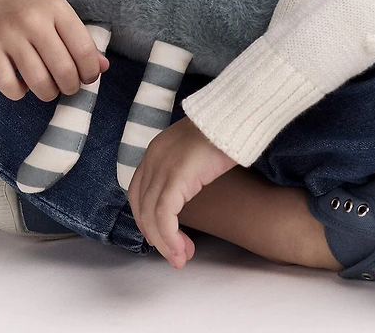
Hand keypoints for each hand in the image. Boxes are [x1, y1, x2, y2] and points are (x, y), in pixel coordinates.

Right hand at [0, 0, 109, 100]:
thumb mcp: (61, 13)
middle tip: (70, 85)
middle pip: (63, 69)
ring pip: (38, 81)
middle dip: (72, 86)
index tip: (89, 76)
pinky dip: (20, 93)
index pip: (83, 49)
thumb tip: (103, 68)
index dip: (91, 71)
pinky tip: (24, 85)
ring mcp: (9, 37)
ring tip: (50, 88)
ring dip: (49, 93)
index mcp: (57, 9)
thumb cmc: (34, 6)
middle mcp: (33, 22)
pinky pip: (8, 86)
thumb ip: (82, 40)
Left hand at [128, 115, 237, 268]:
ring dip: (166, 243)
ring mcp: (162, 166)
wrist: (236, 116)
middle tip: (176, 254)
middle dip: (156, 236)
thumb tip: (187, 193)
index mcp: (156, 150)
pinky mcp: (175, 176)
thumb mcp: (196, 151)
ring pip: (152, 216)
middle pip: (142, 206)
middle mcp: (153, 158)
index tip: (162, 237)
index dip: (146, 219)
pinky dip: (171, 237)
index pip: (139, 192)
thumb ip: (185, 169)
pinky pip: (165, 216)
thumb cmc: (225, 133)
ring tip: (182, 257)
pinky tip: (183, 249)